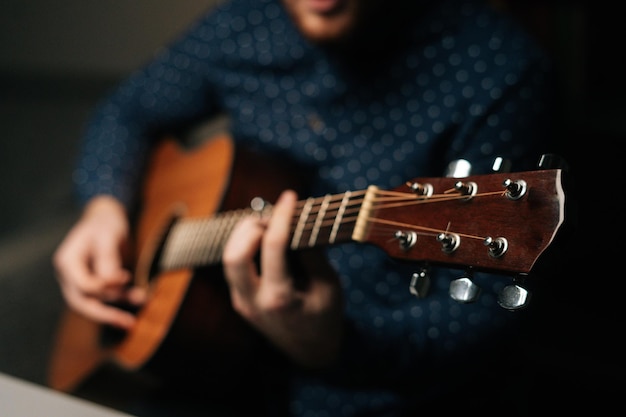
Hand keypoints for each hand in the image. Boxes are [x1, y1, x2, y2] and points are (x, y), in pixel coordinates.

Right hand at [52, 195, 146, 328]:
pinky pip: (106, 298)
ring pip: (94, 305)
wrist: (106, 218)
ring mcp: (80, 283)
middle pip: (82, 303)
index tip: (125, 276)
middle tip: (128, 322)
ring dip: (115, 310)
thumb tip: (113, 283)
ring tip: (135, 317)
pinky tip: (139, 299)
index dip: (104, 286)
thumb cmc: (105, 224)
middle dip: (105, 314)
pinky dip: (122, 300)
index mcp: (67, 261)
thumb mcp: (108, 235)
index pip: (82, 285)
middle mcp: (70, 276)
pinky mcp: (95, 286)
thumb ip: (108, 258)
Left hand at [222, 190, 343, 368]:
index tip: (289, 196)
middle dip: (251, 227)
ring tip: (266, 223)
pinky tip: (262, 239)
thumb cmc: (325, 318)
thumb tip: (297, 221)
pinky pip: (234, 267)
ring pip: (228, 259)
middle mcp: (253, 302)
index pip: (273, 246)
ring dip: (244, 235)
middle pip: (234, 254)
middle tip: (272, 215)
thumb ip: (312, 254)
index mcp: (279, 299)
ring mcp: (242, 303)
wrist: (311, 352)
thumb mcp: (329, 286)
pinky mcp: (239, 301)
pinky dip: (245, 247)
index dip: (282, 215)